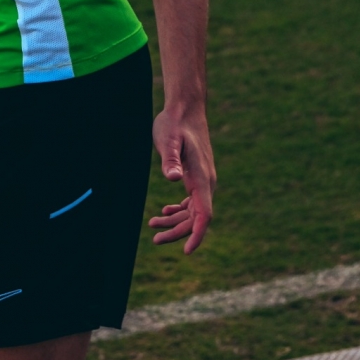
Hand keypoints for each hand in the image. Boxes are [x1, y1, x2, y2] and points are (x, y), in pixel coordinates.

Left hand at [149, 107, 215, 253]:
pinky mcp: (196, 175)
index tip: (186, 251)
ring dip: (175, 222)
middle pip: (197, 218)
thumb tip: (172, 178)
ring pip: (193, 211)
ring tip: (152, 226)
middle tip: (155, 238)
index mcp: (201, 178)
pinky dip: (179, 210)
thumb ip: (171, 159)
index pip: (204, 214)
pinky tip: (165, 212)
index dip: (197, 234)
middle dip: (178, 232)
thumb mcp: (168, 140)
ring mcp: (203, 180)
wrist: (185, 109)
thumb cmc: (175, 124)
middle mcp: (206, 182)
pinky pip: (192, 201)